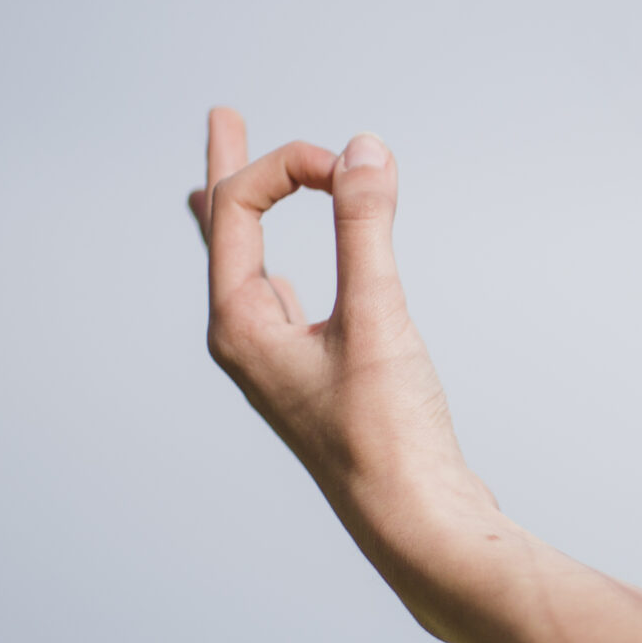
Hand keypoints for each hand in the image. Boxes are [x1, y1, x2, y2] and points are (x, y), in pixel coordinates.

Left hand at [189, 108, 494, 604]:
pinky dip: (281, 269)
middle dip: (230, 172)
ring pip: (252, 271)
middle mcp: (248, 344)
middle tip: (223, 116)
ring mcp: (281, 366)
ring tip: (224, 190)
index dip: (287, 166)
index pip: (237, 210)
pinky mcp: (319, 383)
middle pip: (227, 235)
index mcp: (240, 326)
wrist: (418, 526)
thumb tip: (363, 149)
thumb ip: (365, 228)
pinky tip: (287, 282)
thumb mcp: (378, 319)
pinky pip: (284, 306)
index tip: (349, 167)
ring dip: (247, 221)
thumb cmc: (389, 436)